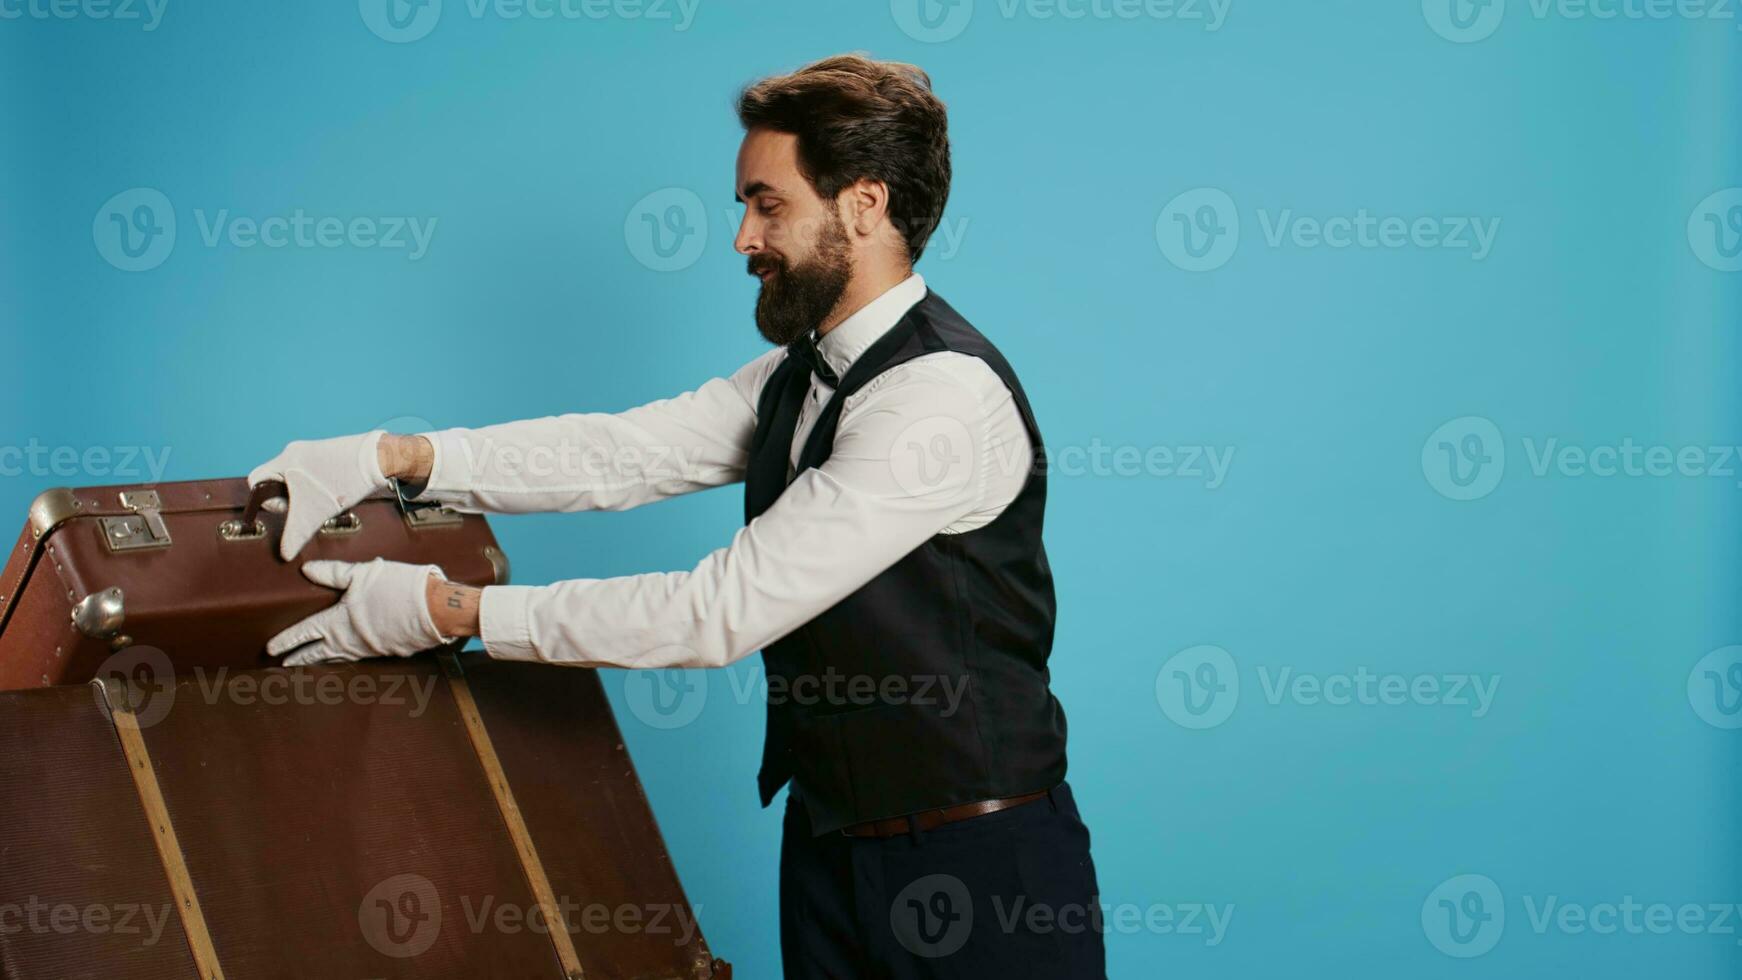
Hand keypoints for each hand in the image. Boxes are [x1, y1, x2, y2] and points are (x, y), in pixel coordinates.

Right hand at [247, 431, 388, 560]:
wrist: (380, 459)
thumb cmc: (347, 480)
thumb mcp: (317, 512)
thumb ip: (297, 533)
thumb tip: (285, 554)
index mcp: (285, 460)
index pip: (255, 481)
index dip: (264, 501)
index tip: (286, 509)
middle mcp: (294, 452)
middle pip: (276, 482)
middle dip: (288, 500)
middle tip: (307, 508)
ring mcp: (310, 451)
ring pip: (294, 480)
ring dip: (304, 495)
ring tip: (322, 502)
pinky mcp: (325, 454)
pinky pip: (309, 474)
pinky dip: (315, 488)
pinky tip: (332, 494)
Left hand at [267, 559, 452, 666]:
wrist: (436, 609)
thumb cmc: (399, 589)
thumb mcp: (363, 573)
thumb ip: (334, 573)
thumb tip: (307, 570)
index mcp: (338, 622)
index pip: (304, 633)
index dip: (286, 641)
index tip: (271, 649)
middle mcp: (349, 640)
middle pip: (318, 653)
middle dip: (300, 658)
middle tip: (285, 664)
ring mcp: (369, 649)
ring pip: (338, 657)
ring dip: (322, 660)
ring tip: (312, 662)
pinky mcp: (387, 650)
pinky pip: (358, 656)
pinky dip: (346, 657)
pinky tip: (348, 653)